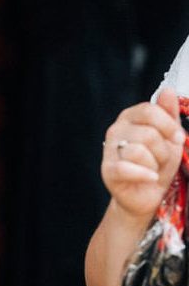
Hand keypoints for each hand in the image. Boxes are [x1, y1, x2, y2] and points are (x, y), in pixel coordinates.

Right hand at [102, 88, 185, 220]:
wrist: (147, 195)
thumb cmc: (158, 164)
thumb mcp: (169, 137)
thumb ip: (169, 114)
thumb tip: (167, 91)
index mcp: (130, 117)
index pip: (150, 110)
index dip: (169, 126)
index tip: (177, 138)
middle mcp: (116, 129)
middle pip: (148, 133)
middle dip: (163, 151)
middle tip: (160, 160)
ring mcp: (110, 150)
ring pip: (140, 151)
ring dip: (154, 165)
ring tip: (152, 169)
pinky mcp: (108, 170)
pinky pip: (127, 168)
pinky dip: (144, 175)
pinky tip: (150, 178)